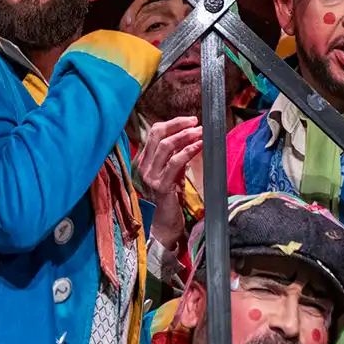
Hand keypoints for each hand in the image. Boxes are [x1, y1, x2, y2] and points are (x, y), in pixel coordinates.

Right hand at [134, 116, 202, 248]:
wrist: (166, 222)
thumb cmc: (171, 195)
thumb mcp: (173, 170)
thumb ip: (175, 155)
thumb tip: (189, 136)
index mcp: (144, 160)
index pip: (154, 133)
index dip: (172, 123)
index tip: (189, 121)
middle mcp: (143, 166)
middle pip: (158, 135)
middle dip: (178, 125)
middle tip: (195, 122)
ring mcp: (150, 175)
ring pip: (166, 146)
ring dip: (185, 136)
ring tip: (200, 132)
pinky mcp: (160, 185)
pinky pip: (175, 162)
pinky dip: (188, 151)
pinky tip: (199, 146)